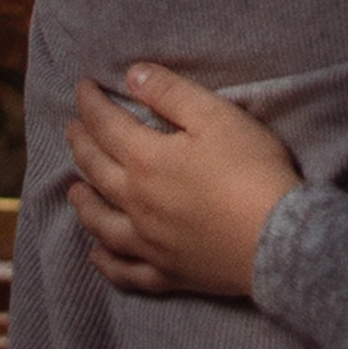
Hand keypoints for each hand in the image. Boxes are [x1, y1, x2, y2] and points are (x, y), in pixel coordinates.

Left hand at [65, 64, 301, 298]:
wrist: (276, 238)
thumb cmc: (251, 170)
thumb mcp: (216, 116)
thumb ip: (171, 93)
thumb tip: (132, 75)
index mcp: (147, 160)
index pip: (107, 126)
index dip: (90, 104)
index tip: (81, 88)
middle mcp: (137, 203)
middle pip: (97, 171)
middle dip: (81, 145)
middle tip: (71, 130)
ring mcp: (149, 243)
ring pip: (102, 223)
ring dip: (83, 204)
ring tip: (72, 190)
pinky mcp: (168, 273)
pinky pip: (126, 271)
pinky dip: (106, 264)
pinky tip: (96, 256)